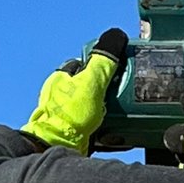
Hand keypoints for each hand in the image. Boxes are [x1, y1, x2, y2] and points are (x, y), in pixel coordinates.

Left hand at [23, 29, 129, 153]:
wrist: (58, 146)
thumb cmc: (70, 114)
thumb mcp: (92, 81)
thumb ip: (103, 59)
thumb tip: (115, 36)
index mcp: (62, 79)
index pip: (85, 63)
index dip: (102, 64)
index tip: (118, 67)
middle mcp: (62, 95)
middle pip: (91, 86)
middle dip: (109, 90)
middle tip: (124, 93)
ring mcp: (67, 115)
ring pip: (94, 107)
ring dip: (110, 110)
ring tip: (124, 113)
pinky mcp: (74, 132)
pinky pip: (95, 127)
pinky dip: (109, 129)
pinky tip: (119, 132)